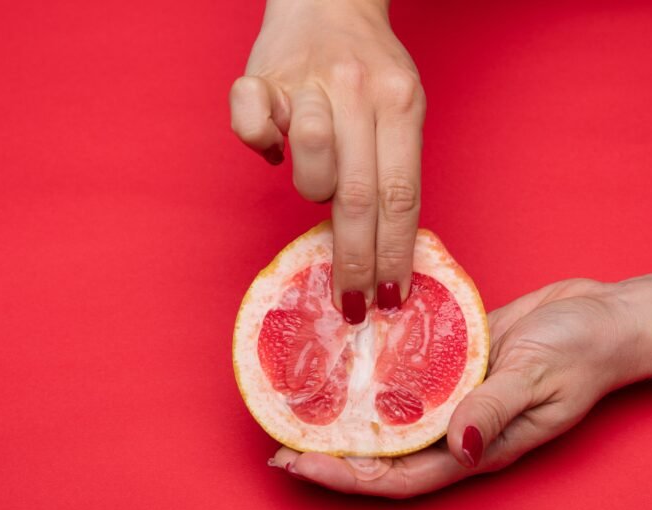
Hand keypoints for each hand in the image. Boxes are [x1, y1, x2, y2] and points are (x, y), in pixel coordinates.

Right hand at [230, 0, 424, 319]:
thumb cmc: (368, 66)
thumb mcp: (402, 107)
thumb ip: (395, 165)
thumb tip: (387, 247)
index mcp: (400, 102)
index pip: (401, 195)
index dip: (395, 253)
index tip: (391, 296)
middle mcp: (356, 91)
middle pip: (359, 194)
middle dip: (356, 259)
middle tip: (352, 300)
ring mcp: (307, 81)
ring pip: (309, 162)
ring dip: (312, 189)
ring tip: (318, 183)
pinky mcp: (260, 78)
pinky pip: (250, 126)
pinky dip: (260, 145)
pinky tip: (273, 146)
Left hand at [269, 279, 639, 497]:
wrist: (607, 319)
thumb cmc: (583, 352)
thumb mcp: (539, 375)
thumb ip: (496, 406)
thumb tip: (458, 445)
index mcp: (479, 447)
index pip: (400, 476)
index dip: (347, 478)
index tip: (297, 464)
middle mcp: (459, 430)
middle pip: (384, 456)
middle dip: (331, 455)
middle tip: (276, 442)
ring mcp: (456, 398)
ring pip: (391, 419)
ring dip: (347, 418)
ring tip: (299, 407)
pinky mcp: (457, 365)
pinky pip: (408, 377)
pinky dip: (375, 376)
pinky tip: (344, 361)